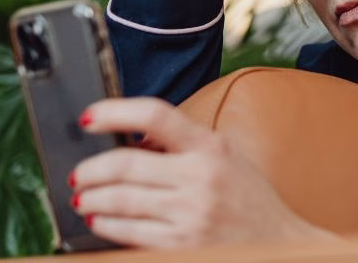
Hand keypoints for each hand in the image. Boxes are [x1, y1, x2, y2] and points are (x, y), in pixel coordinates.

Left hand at [71, 98, 336, 247]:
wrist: (278, 244)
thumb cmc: (251, 200)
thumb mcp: (228, 157)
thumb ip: (187, 143)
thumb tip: (136, 134)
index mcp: (211, 147)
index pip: (155, 115)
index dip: (114, 112)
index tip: (89, 117)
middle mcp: (200, 178)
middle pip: (124, 164)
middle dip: (90, 169)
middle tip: (79, 173)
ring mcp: (188, 214)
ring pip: (118, 200)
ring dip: (90, 198)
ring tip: (83, 196)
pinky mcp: (179, 245)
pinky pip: (126, 231)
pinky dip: (104, 223)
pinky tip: (99, 218)